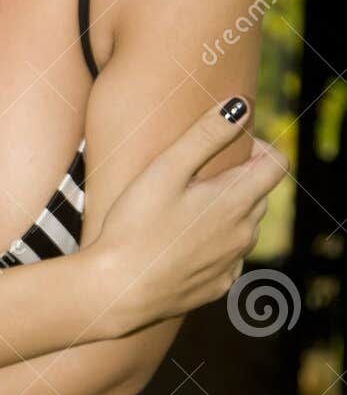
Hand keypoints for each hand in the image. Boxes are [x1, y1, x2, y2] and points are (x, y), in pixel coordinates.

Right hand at [92, 97, 290, 332]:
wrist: (117, 290)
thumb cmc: (135, 226)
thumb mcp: (166, 170)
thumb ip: (206, 134)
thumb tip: (241, 104)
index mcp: (237, 201)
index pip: (278, 164)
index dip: (259, 146)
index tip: (227, 145)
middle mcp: (244, 234)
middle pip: (259, 193)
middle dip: (236, 178)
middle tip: (192, 176)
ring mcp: (232, 263)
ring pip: (244, 226)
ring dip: (225, 211)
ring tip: (181, 209)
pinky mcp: (217, 286)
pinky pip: (227, 256)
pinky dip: (214, 243)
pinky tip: (179, 243)